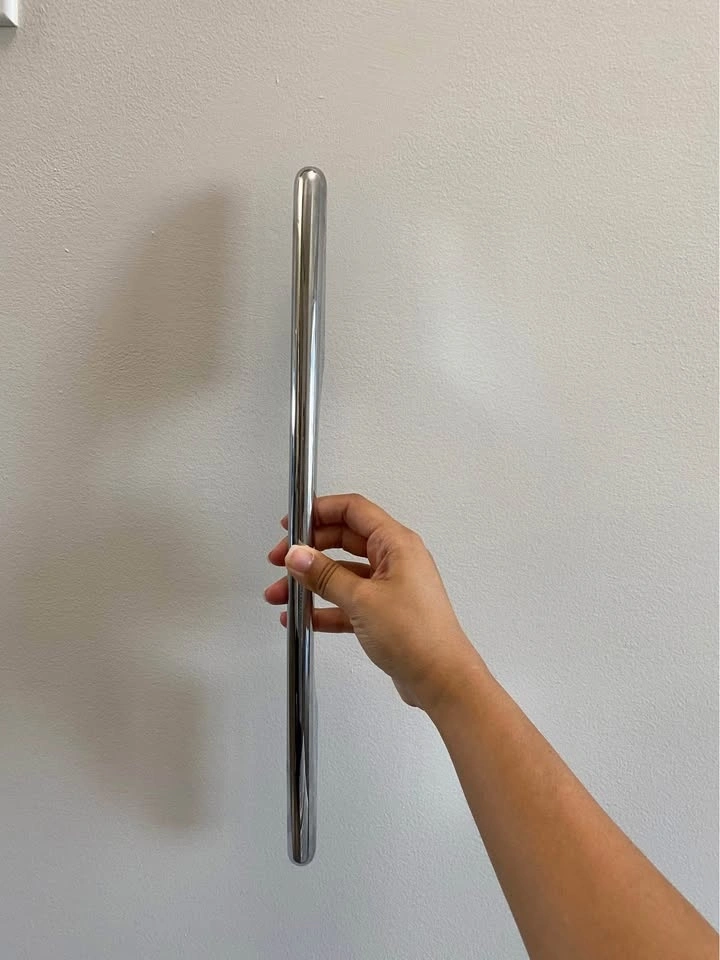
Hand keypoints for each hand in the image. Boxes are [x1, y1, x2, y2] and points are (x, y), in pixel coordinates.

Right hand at [266, 493, 482, 709]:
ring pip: (342, 573)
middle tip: (282, 561)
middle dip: (309, 550)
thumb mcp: (362, 600)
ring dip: (312, 582)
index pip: (353, 511)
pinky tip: (304, 618)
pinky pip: (348, 601)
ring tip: (282, 595)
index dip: (320, 512)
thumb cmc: (418, 636)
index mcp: (396, 544)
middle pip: (344, 540)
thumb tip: (298, 555)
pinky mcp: (385, 612)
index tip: (293, 524)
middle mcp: (395, 560)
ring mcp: (390, 586)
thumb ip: (325, 575)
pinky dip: (325, 607)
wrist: (441, 680)